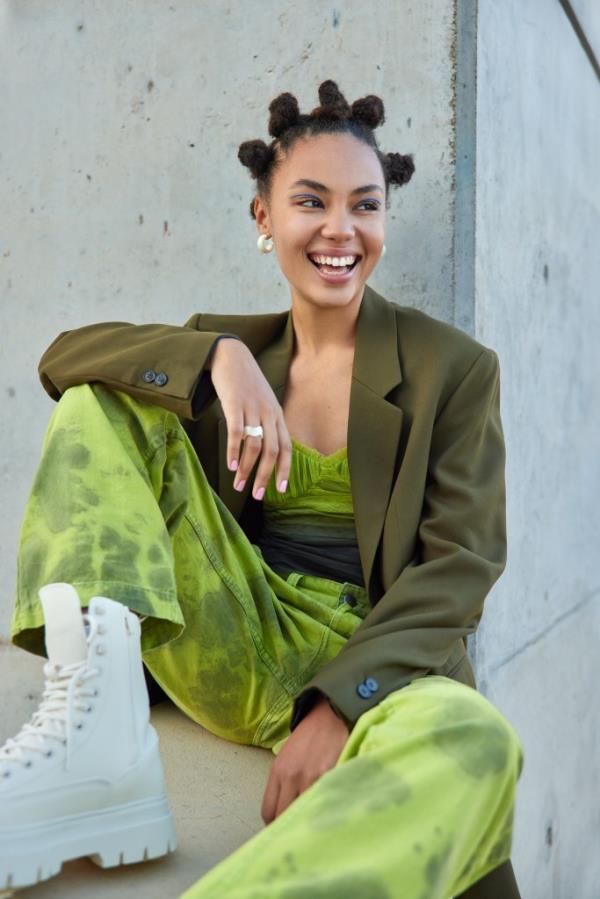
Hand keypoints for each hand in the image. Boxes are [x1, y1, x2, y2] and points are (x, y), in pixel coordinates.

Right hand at [209, 338, 291, 500]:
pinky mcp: (235, 404)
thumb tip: (266, 451)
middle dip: (265, 476)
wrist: (232, 356)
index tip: (280, 490)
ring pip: (254, 445)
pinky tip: (231, 466)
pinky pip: (236, 433)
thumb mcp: (263, 403)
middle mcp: (268, 413)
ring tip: (238, 485)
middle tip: (258, 496)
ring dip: (247, 469)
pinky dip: (234, 451)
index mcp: (277, 415)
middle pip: (272, 451)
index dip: (284, 469)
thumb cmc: (246, 383)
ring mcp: (252, 408)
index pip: (286, 447)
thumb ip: (267, 424)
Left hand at [261, 695, 349, 824]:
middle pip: (284, 817)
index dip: (275, 825)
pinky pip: (324, 803)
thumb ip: (282, 785)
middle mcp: (291, 776)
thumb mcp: (286, 758)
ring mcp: (311, 777)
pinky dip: (326, 809)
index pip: (269, 812)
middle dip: (291, 826)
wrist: (329, 716)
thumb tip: (282, 815)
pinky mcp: (331, 775)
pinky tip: (329, 810)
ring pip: (305, 813)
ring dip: (309, 820)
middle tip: (299, 831)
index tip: (283, 829)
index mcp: (277, 772)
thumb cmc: (307, 739)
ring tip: (314, 823)